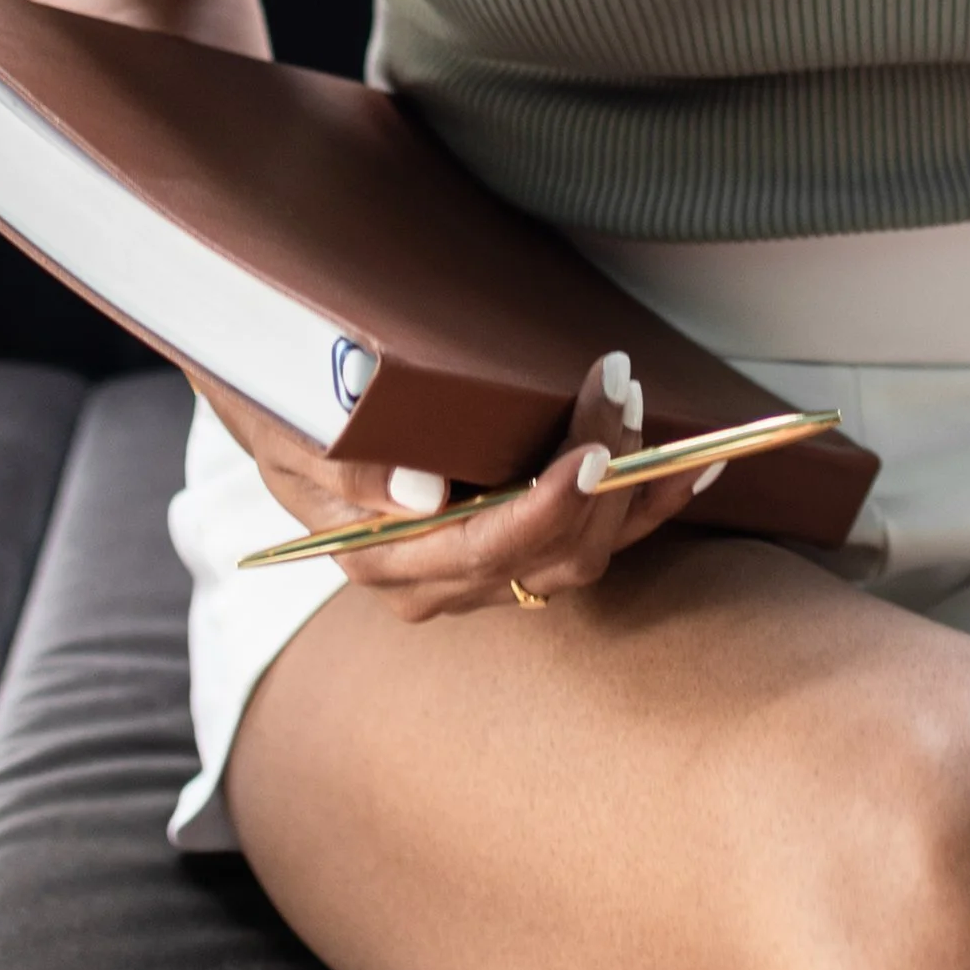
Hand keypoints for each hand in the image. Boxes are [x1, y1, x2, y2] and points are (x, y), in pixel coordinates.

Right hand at [193, 350, 723, 622]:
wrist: (274, 392)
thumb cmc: (281, 396)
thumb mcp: (289, 423)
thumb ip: (347, 465)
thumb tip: (425, 498)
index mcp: (382, 560)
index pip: (485, 548)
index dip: (546, 507)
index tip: (591, 452)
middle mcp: (437, 582)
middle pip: (547, 556)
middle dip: (600, 477)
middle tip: (619, 387)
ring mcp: (477, 571)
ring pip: (582, 556)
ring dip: (633, 490)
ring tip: (658, 413)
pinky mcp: (510, 546)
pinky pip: (591, 541)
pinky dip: (647, 505)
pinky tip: (695, 466)